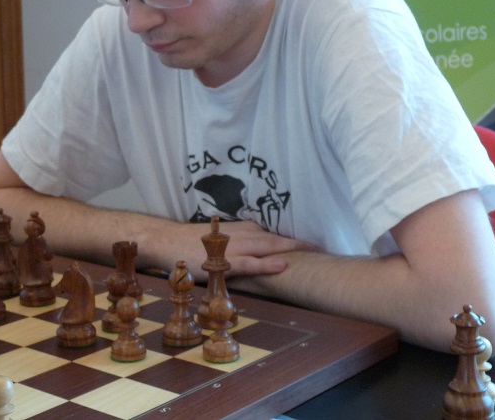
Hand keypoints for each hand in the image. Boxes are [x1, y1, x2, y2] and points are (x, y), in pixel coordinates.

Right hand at [153, 220, 316, 280]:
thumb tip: (266, 247)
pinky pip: (251, 263)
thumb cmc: (195, 241)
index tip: (317, 241)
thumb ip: (244, 240)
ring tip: (314, 254)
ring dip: (292, 249)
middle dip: (302, 243)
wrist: (168, 240)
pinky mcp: (225, 262)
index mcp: (244, 229)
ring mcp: (235, 248)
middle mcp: (243, 235)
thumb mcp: (224, 237)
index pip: (275, 232)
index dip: (296, 237)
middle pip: (278, 238)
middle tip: (326, 247)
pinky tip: (283, 265)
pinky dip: (267, 264)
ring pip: (269, 247)